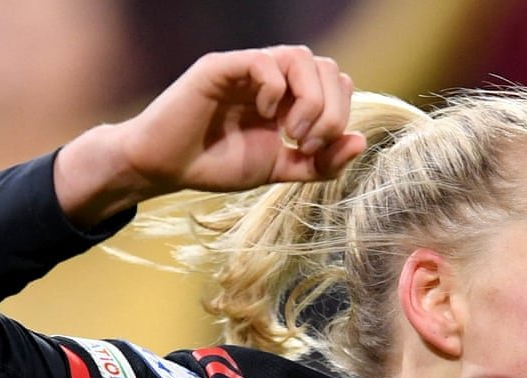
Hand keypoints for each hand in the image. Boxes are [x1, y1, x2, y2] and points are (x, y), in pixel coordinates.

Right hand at [56, 46, 366, 226]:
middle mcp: (271, 76)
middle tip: (307, 143)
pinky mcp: (220, 68)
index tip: (316, 149)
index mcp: (288, 95)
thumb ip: (319, 163)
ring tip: (290, 133)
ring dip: (308, 99)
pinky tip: (265, 115)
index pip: (336, 83)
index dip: (339, 113)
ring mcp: (246, 68)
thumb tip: (360, 142)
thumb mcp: (277, 170)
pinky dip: (274, 88)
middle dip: (329, 110)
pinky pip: (262, 60)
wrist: (165, 167)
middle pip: (326, 67)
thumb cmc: (215, 164)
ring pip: (300, 57)